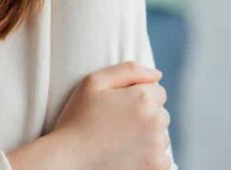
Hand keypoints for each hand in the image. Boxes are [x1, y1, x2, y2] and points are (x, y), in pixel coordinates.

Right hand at [9, 61, 170, 169]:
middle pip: (160, 113)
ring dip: (147, 136)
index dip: (136, 96)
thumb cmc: (77, 119)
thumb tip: (157, 74)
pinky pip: (161, 157)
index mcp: (143, 98)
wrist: (69, 161)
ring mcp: (157, 148)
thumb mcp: (93, 82)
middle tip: (116, 123)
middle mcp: (156, 122)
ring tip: (119, 140)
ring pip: (160, 135)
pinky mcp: (156, 168)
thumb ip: (128, 70)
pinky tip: (126, 154)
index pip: (157, 90)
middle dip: (144, 115)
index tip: (118, 106)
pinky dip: (148, 157)